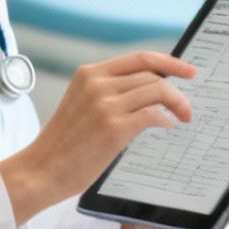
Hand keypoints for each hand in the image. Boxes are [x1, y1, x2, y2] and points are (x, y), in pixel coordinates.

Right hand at [2, 51, 196, 226]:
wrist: (40, 170)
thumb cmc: (64, 143)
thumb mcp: (83, 104)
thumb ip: (110, 92)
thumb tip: (151, 90)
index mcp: (89, 74)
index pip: (140, 58)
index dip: (170, 62)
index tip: (189, 71)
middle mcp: (97, 84)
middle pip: (153, 75)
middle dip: (177, 90)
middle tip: (187, 107)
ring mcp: (105, 105)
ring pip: (158, 91)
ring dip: (177, 104)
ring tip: (182, 117)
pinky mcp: (113, 127)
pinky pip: (154, 114)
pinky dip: (166, 118)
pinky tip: (167, 125)